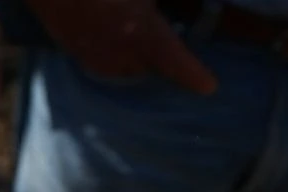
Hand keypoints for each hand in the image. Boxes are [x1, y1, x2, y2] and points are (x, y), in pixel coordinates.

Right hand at [27, 0, 216, 93]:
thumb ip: (157, 4)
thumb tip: (157, 9)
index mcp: (144, 35)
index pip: (177, 63)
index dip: (194, 76)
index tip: (209, 87)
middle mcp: (122, 54)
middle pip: (151, 67)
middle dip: (158, 56)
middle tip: (160, 36)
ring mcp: (98, 57)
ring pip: (126, 67)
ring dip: (134, 56)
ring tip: (131, 32)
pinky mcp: (78, 54)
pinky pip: (104, 62)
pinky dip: (112, 53)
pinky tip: (107, 32)